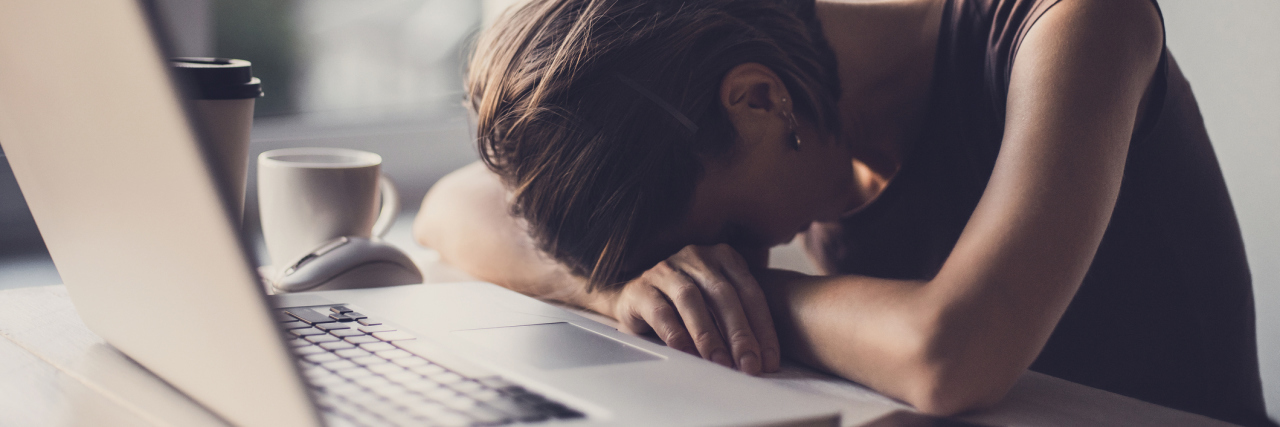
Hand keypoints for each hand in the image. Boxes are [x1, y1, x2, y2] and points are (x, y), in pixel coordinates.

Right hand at [608, 244, 780, 373]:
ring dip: (708, 334)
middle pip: (723, 295)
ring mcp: (666, 269)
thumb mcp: (717, 306)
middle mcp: (696, 257)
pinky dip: (676, 334)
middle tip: (749, 365)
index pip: (750, 292)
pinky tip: (687, 353)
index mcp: (723, 257)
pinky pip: (660, 311)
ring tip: (721, 362)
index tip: (768, 361)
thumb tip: (763, 359)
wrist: (636, 299)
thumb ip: (739, 321)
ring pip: (691, 299)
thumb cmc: (686, 306)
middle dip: (740, 333)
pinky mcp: (640, 288)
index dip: (762, 328)